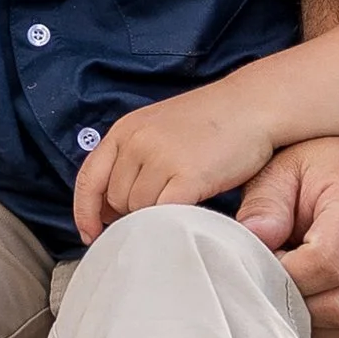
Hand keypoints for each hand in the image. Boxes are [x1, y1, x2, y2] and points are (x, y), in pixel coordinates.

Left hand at [74, 76, 277, 238]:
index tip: (90, 233)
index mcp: (125, 130)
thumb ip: (133, 160)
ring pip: (140, 211)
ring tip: (185, 202)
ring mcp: (161, 157)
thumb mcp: (159, 130)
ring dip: (157, 217)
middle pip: (116, 201)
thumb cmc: (212, 122)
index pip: (88, 178)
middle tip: (164, 207)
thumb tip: (110, 206)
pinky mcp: (189, 174)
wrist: (254, 104)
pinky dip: (172, 222)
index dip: (84, 211)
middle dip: (133, 213)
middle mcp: (137, 141)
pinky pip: (165, 214)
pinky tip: (188, 218)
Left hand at [236, 133, 338, 337]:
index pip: (327, 264)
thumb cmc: (323, 163)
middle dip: (299, 305)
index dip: (287, 275)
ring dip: (319, 328)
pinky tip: (320, 308)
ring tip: (298, 294)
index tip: (267, 261)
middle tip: (277, 281)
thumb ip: (265, 204)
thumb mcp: (284, 168)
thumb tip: (251, 243)